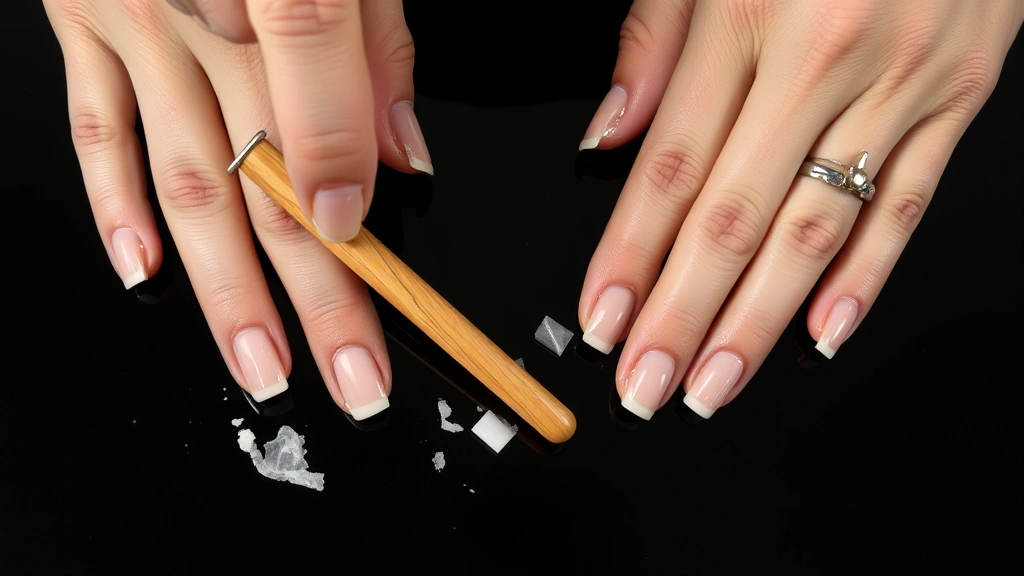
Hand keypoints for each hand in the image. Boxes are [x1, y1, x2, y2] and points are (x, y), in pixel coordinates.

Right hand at [43, 0, 421, 418]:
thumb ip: (379, 44)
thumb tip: (399, 156)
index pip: (321, 128)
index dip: (348, 214)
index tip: (377, 283)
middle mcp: (201, 20)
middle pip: (263, 186)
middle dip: (310, 298)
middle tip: (347, 381)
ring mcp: (134, 26)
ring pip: (182, 183)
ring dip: (221, 289)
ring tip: (258, 366)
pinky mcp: (83, 21)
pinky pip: (94, 126)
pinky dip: (114, 206)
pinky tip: (141, 272)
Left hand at [577, 0, 1022, 419]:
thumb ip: (655, 38)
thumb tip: (609, 135)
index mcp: (743, 13)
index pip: (667, 167)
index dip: (628, 254)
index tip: (601, 320)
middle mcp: (820, 57)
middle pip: (733, 217)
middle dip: (681, 315)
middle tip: (646, 387)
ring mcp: (898, 83)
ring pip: (815, 228)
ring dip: (758, 320)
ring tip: (715, 383)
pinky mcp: (958, 96)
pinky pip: (907, 203)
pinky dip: (864, 276)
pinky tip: (822, 332)